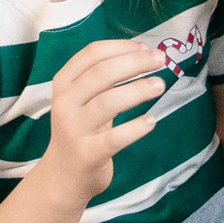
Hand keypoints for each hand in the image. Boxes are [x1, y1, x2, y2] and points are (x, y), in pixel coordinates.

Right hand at [34, 34, 167, 210]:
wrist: (62, 175)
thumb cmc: (81, 129)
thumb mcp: (82, 99)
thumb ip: (103, 78)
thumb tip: (143, 52)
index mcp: (63, 83)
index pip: (92, 54)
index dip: (121, 47)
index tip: (145, 47)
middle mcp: (65, 103)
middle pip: (102, 73)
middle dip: (135, 63)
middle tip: (161, 59)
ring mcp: (75, 129)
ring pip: (108, 102)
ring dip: (138, 90)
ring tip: (160, 85)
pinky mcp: (88, 153)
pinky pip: (115, 137)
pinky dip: (136, 127)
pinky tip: (151, 121)